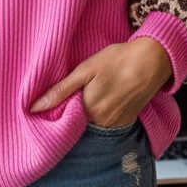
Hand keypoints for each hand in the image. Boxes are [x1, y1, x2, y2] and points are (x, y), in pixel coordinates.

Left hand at [28, 38, 173, 125]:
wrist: (152, 61)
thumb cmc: (117, 60)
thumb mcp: (85, 70)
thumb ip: (60, 91)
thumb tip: (34, 107)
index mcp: (88, 110)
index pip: (62, 121)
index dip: (54, 113)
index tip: (46, 106)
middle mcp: (101, 123)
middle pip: (76, 126)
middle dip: (68, 116)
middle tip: (67, 99)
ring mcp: (115, 125)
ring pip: (91, 127)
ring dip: (84, 117)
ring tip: (85, 98)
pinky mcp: (126, 122)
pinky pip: (106, 126)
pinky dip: (99, 117)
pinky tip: (101, 101)